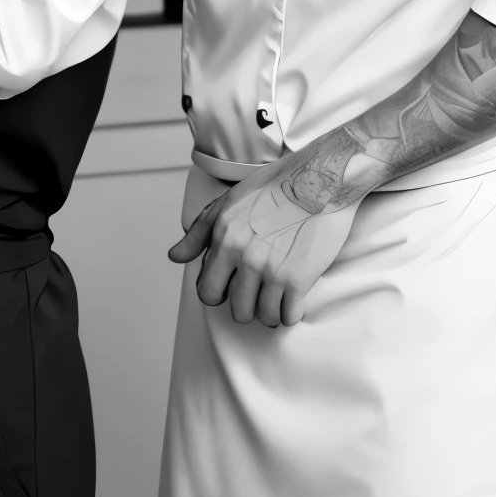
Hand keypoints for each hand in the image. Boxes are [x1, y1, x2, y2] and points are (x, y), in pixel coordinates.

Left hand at [168, 161, 354, 327]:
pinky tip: (294, 297)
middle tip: (259, 290)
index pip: (207, 292)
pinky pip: (289, 316)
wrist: (320, 179)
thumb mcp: (228, 202)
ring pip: (264, 317)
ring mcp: (272, 270)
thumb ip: (198, 233)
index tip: (232, 285)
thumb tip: (175, 256)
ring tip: (278, 294)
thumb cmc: (275, 186)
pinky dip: (291, 312)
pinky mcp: (299, 278)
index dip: (220, 292)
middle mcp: (244, 257)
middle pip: (238, 311)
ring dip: (271, 310)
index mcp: (224, 238)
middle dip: (247, 305)